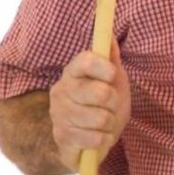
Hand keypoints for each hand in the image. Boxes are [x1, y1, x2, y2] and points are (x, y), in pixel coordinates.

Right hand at [48, 37, 130, 171]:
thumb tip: (109, 35)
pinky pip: (95, 139)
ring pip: (100, 118)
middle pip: (100, 93)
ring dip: (110, 122)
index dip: (104, 67)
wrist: (90, 135)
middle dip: (115, 101)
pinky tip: (98, 136)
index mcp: (72, 72)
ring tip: (105, 121)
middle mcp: (60, 92)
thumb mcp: (112, 78)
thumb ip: (111, 57)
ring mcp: (58, 116)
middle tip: (111, 104)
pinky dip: (104, 139)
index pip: (85, 61)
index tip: (113, 74)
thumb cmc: (103, 102)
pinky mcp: (62, 139)